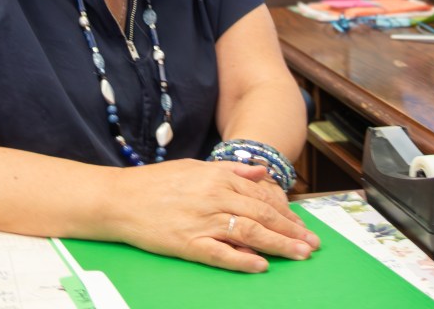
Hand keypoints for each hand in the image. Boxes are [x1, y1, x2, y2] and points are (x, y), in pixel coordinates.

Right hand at [102, 159, 320, 272]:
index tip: (303, 225)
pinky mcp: (187, 243)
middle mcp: (214, 197)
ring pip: (249, 233)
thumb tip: (262, 172)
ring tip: (299, 254)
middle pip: (262, 215)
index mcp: (218, 177)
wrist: (119, 198)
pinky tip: (260, 265)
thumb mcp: (196, 167)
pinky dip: (242, 260)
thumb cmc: (156, 182)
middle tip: (313, 244)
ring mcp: (201, 221)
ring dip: (278, 245)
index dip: (287, 212)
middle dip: (292, 231)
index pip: (262, 196)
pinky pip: (221, 254)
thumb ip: (231, 170)